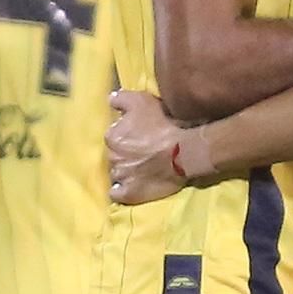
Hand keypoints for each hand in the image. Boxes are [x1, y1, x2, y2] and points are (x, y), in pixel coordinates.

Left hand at [105, 87, 197, 204]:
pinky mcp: (129, 194)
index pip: (113, 136)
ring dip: (124, 171)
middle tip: (141, 152)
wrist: (182, 152)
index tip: (139, 135)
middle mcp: (112, 157)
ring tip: (140, 170)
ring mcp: (120, 177)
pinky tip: (130, 187)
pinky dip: (121, 190)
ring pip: (116, 173)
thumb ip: (121, 99)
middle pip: (114, 155)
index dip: (126, 136)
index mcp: (112, 136)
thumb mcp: (141, 101)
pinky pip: (117, 194)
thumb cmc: (162, 124)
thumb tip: (110, 100)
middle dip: (124, 154)